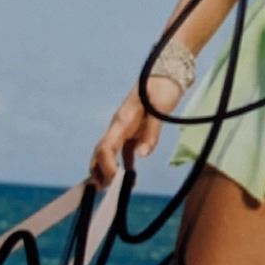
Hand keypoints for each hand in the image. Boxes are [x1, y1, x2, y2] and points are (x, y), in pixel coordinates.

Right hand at [87, 73, 186, 190]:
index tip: (114, 181)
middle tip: (105, 191)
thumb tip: (142, 155)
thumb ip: (151, 132)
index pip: (105, 147)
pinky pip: (123, 150)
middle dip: (99, 171)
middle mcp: (118, 125)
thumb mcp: (161, 109)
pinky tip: (131, 177)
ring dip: (107, 170)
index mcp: (122, 121)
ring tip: (112, 189)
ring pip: (108, 152)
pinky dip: (124, 164)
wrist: (166, 73)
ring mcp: (124, 128)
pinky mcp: (133, 130)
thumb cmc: (162, 88)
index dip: (106, 166)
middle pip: (100, 152)